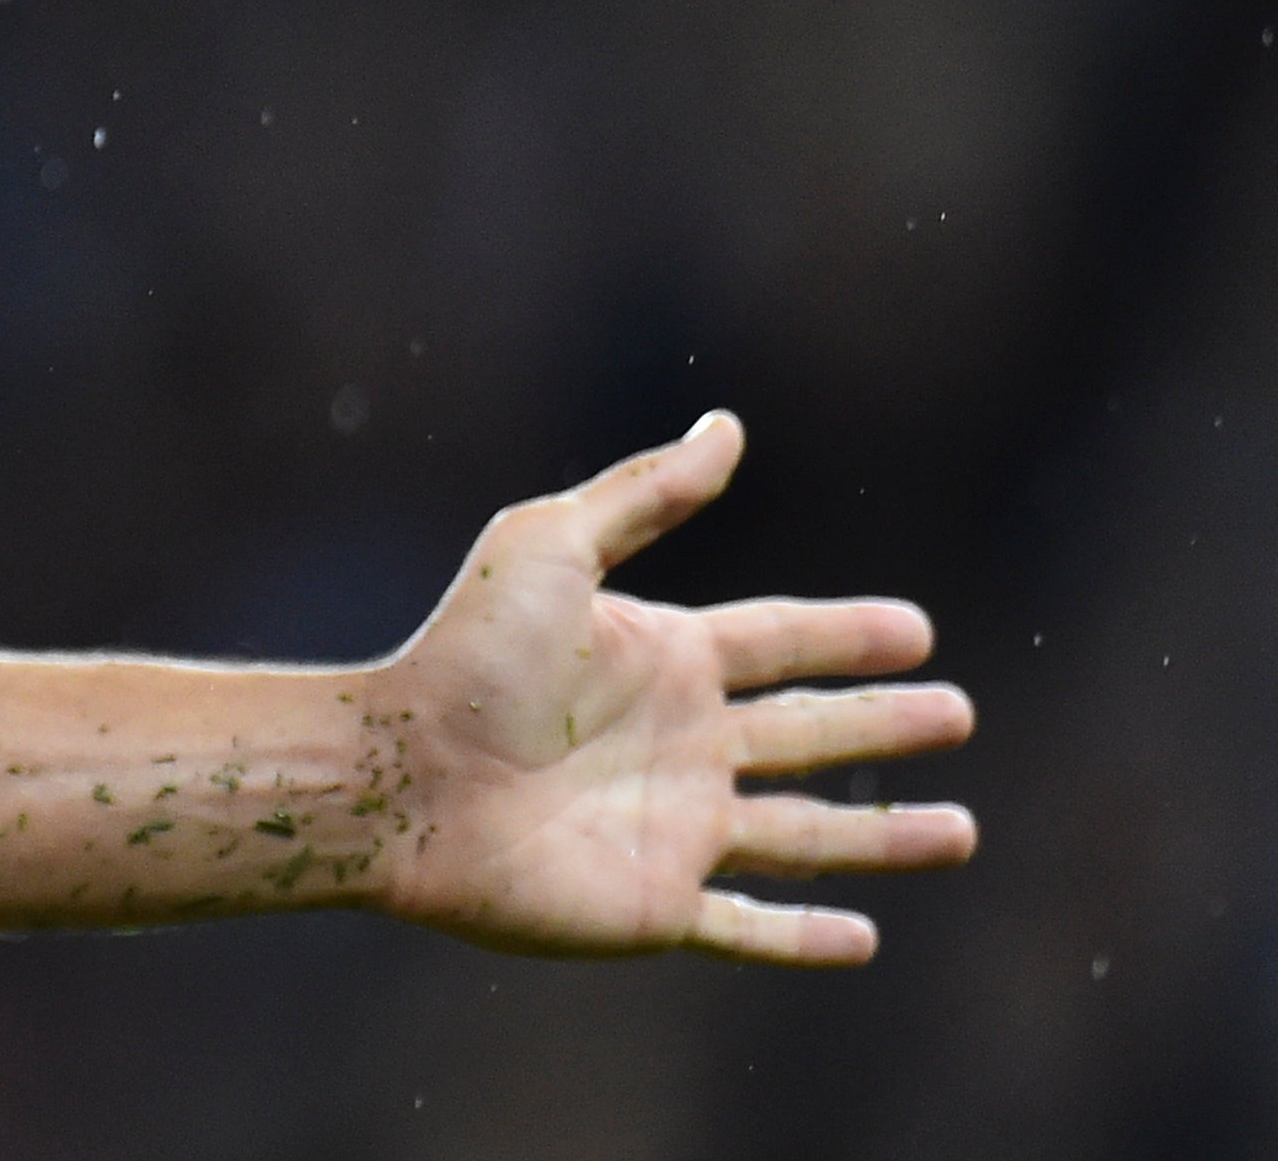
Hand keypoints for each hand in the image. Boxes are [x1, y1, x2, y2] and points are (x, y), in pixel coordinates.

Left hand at [376, 411, 974, 963]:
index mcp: (661, 659)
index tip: (918, 630)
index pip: (779, 643)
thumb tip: (727, 425)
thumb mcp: (551, 547)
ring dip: (881, 838)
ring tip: (960, 833)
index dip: (848, 636)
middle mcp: (678, 744)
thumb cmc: (465, 656)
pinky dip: (805, 939)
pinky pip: (749, 930)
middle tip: (958, 713)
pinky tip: (864, 939)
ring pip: (804, 837)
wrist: (402, 775)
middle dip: (882, 725)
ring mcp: (672, 828)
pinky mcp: (655, 906)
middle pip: (808, 733)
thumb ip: (644, 493)